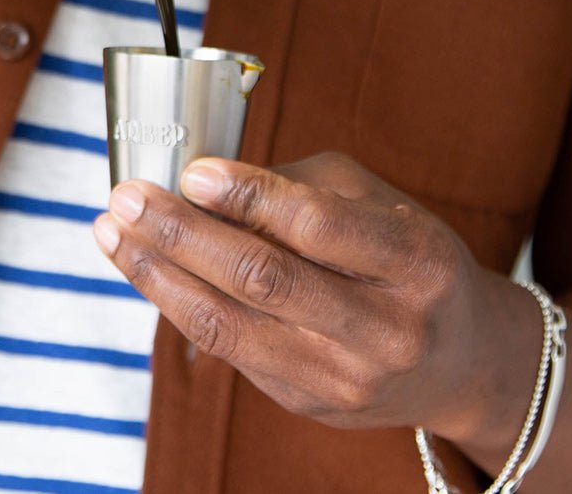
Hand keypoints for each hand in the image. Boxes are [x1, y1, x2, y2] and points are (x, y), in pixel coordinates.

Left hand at [93, 152, 539, 447]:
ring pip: (229, 324)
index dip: (249, 196)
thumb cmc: (406, 257)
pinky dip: (176, 302)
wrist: (459, 360)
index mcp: (417, 262)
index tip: (192, 170)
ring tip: (113, 231)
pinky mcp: (307, 402)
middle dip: (182, 233)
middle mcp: (386, 329)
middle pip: (263, 279)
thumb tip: (201, 179)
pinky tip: (146, 266)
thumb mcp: (379, 202)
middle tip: (128, 195)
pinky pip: (226, 348)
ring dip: (158, 273)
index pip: (319, 227)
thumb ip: (298, 187)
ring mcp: (344, 376)